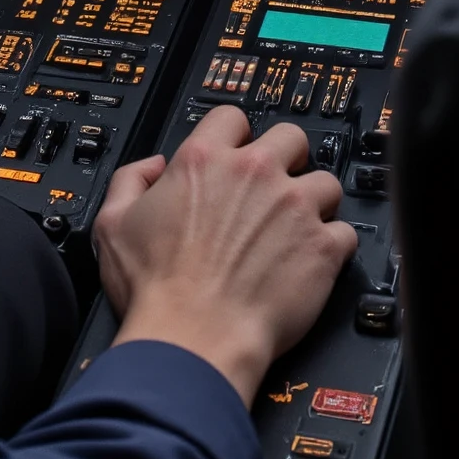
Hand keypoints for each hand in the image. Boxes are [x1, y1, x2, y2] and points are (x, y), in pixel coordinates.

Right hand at [92, 107, 358, 404]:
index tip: (238, 156)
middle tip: (276, 189)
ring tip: (299, 228)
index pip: (233, 118)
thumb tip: (151, 168)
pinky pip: (345, 233)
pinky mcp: (322, 247)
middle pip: (292, 138)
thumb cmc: (155, 290)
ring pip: (326, 183)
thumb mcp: (113, 223)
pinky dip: (334, 246)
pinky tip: (315, 262)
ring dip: (315, 202)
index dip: (235, 137)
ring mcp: (294, 207)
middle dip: (287, 159)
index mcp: (205, 161)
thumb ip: (130, 180)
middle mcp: (255, 174)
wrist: (192, 340)